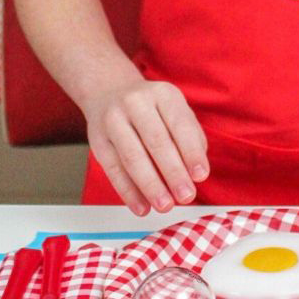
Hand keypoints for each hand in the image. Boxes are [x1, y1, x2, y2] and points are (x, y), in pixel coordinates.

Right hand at [83, 78, 209, 215]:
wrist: (109, 91)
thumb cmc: (153, 109)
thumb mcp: (176, 111)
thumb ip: (191, 139)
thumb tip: (196, 173)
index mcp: (164, 94)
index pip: (180, 125)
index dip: (191, 153)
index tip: (201, 176)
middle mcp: (136, 103)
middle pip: (156, 142)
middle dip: (173, 173)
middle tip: (186, 196)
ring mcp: (113, 121)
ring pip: (132, 157)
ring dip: (150, 186)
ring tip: (165, 205)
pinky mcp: (97, 140)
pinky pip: (113, 169)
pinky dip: (128, 191)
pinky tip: (142, 207)